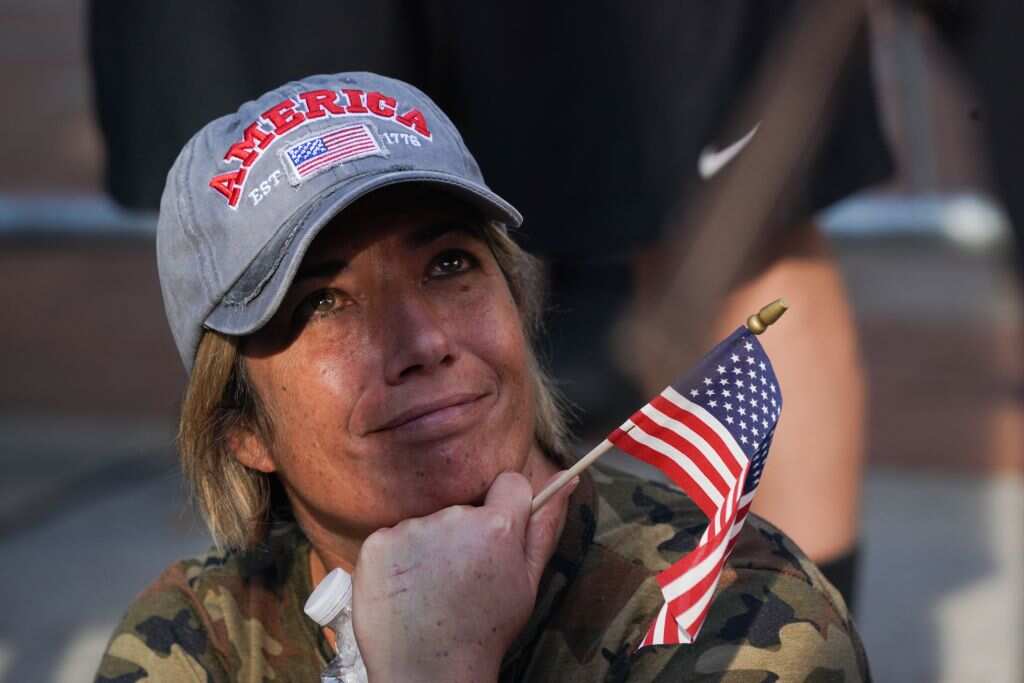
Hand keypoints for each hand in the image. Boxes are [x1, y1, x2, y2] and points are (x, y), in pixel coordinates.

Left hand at [351, 471, 574, 682]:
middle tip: (462, 579)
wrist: (429, 671)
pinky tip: (405, 590)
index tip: (498, 534)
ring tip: (432, 590)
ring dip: (430, 548)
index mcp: (497, 526)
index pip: (509, 483)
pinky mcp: (378, 543)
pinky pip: (393, 538)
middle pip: (465, 508)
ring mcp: (411, 529)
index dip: (507, 506)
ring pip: (427, 525)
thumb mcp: (528, 583)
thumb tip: (567, 477)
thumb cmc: (485, 630)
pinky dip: (398, 560)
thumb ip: (545, 526)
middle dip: (465, 534)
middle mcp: (454, 518)